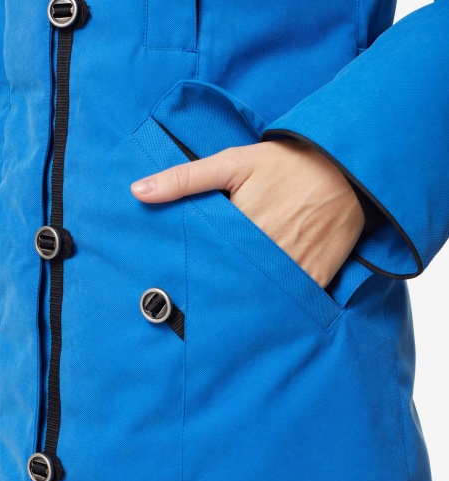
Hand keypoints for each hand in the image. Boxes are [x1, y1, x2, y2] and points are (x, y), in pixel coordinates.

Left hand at [130, 138, 365, 288]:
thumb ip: (184, 179)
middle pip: (230, 282)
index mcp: (241, 227)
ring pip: (257, 295)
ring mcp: (293, 267)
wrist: (345, 168)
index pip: (206, 261)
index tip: (177, 281)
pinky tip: (259, 307)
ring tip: (222, 314)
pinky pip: (290, 299)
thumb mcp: (232, 162)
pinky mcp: (316, 276)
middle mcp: (267, 252)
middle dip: (214, 290)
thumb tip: (138, 192)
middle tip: (192, 310)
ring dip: (242, 300)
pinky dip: (275, 303)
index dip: (193, 271)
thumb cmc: (286, 164)